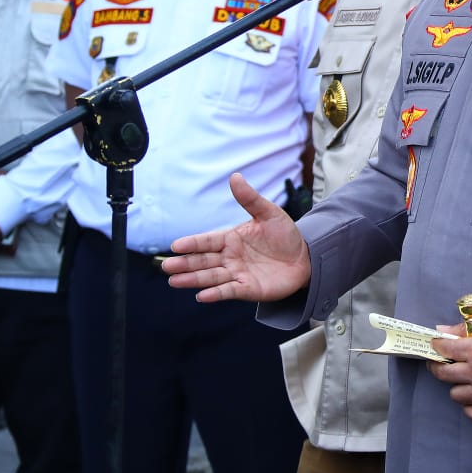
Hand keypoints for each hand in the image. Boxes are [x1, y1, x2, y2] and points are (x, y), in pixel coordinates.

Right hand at [163, 172, 311, 302]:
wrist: (305, 257)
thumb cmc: (284, 234)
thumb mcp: (269, 213)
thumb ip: (250, 198)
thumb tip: (235, 176)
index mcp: (232, 238)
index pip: (208, 241)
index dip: (192, 243)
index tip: (176, 245)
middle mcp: (230, 257)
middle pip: (203, 260)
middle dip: (185, 263)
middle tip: (166, 266)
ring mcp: (238, 273)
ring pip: (211, 276)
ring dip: (193, 279)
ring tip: (174, 281)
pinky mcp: (248, 288)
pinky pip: (229, 291)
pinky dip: (216, 293)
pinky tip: (202, 296)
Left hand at [426, 315, 471, 421]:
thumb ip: (465, 329)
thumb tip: (442, 331)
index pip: (443, 349)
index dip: (436, 344)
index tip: (436, 343)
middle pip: (443, 374)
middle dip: (438, 364)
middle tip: (441, 359)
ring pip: (456, 395)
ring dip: (455, 384)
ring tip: (460, 375)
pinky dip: (469, 406)